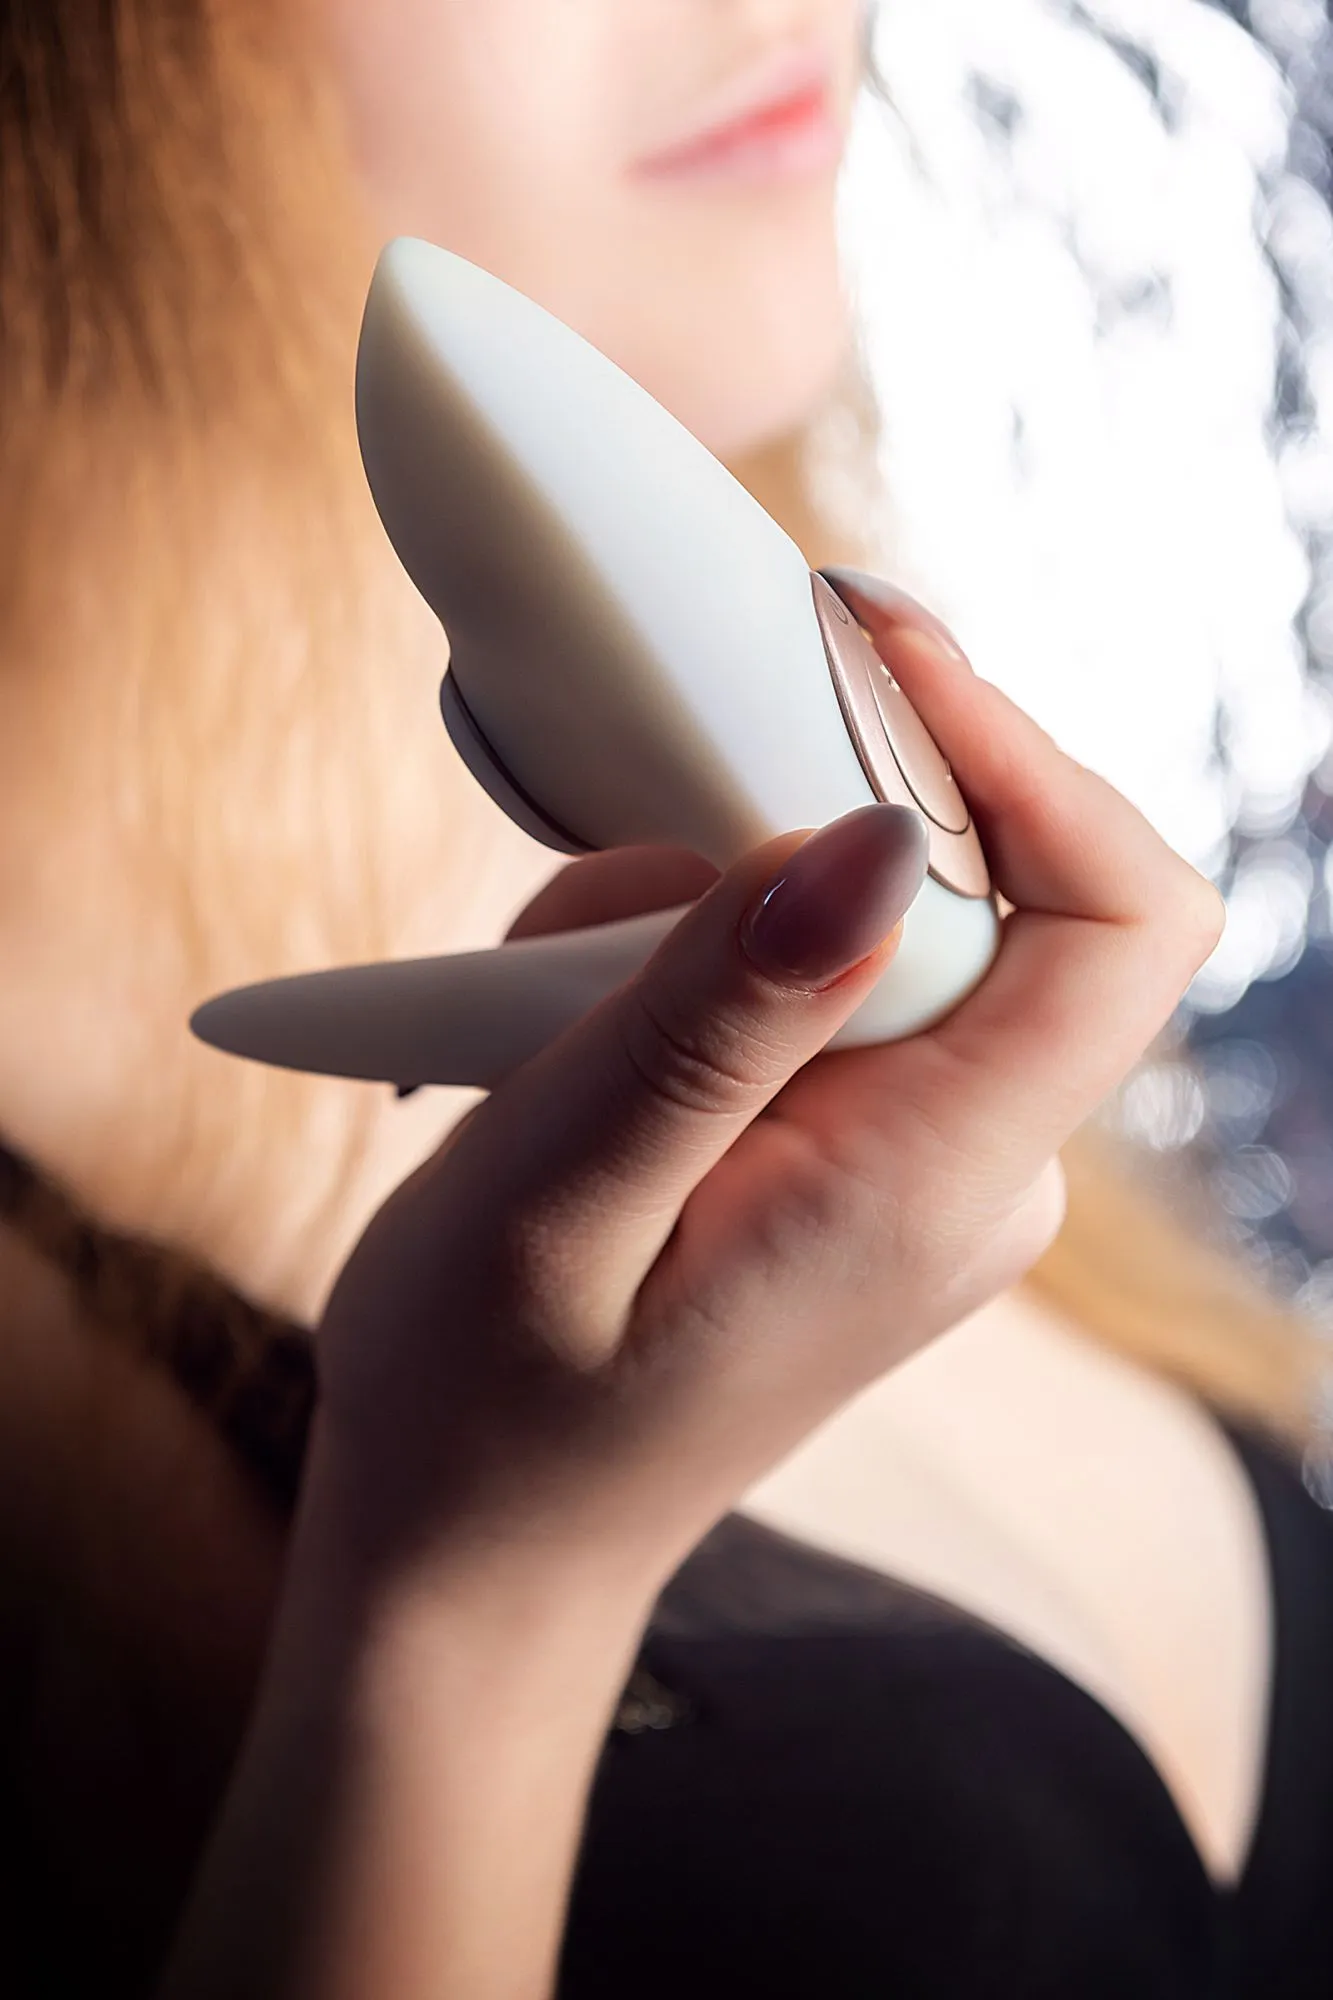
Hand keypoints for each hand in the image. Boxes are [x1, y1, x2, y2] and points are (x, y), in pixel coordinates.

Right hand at [313, 574, 1223, 1601]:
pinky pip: (819, 982)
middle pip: (988, 888)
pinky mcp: (865, 1151)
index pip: (1118, 924)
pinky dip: (692, 968)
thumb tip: (879, 831)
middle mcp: (975, 1170)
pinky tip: (574, 1057)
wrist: (479, 1546)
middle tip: (584, 932)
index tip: (866, 654)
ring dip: (695, 920)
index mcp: (929, 1188)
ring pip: (870, 919)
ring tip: (542, 1030)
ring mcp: (926, 1164)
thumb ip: (721, 1017)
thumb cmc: (486, 1402)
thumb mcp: (556, 1194)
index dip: (1023, 757)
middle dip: (777, 841)